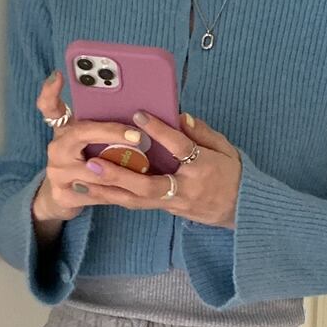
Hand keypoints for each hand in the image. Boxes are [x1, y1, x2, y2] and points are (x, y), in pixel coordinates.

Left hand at [75, 108, 242, 229]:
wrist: (242, 210)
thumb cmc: (233, 174)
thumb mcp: (226, 148)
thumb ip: (203, 132)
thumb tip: (180, 116)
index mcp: (203, 168)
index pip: (179, 147)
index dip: (158, 131)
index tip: (138, 115)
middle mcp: (186, 189)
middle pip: (148, 185)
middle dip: (119, 174)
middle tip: (93, 162)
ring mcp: (175, 203)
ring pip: (138, 200)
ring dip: (110, 192)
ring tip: (84, 182)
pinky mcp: (168, 210)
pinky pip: (139, 204)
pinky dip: (118, 197)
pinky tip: (97, 191)